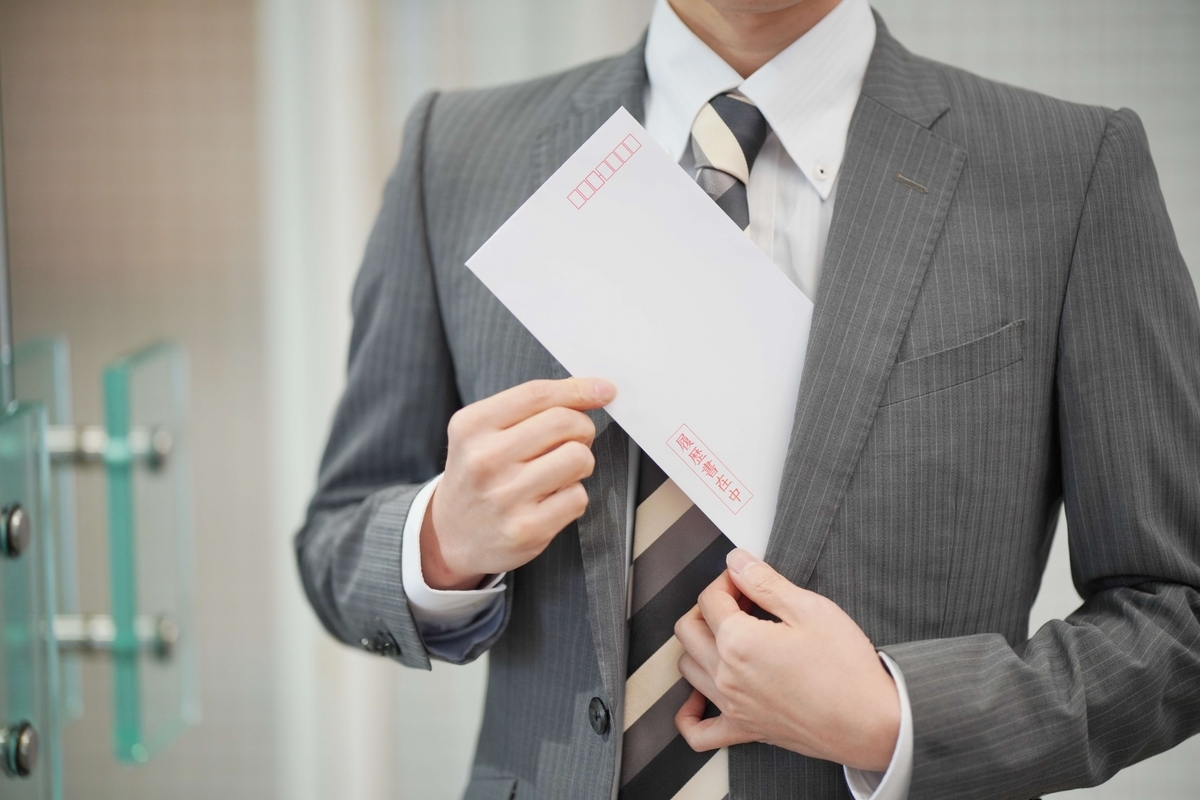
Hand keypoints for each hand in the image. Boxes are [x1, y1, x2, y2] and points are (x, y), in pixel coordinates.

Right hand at [420, 377, 615, 589]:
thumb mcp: (482, 433)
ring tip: (560, 472)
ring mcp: (506, 496)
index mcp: (472, 427)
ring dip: (580, 463)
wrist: (449, 537)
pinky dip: (573, 496)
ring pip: (579, 457)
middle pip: (565, 422)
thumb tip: (594, 390)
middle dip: (582, 428)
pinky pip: (578, 497)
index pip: (537, 394)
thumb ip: (528, 409)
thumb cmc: (478, 477)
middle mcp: (485, 459)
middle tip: (573, 441)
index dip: (579, 389)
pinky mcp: (527, 529)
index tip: (604, 390)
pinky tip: (551, 501)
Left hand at [673, 549, 899, 771]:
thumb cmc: (847, 668)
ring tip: (729, 635)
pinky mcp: (746, 730)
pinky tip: (698, 698)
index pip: (710, 599)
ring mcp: (733, 705)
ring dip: (699, 645)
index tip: (746, 577)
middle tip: (739, 602)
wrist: (873, 723)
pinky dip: (689, 715)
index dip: (727, 579)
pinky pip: (699, 731)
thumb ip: (765, 582)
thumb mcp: (810, 609)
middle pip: (689, 629)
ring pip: (688, 668)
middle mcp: (726, 675)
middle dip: (709, 607)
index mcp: (738, 641)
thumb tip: (737, 561)